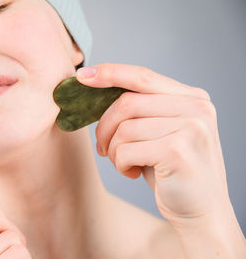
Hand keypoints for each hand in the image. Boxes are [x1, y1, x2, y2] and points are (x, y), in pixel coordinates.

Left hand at [76, 63, 232, 228]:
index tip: (82, 76)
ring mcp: (191, 127)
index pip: (142, 76)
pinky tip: (134, 173)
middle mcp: (196, 108)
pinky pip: (126, 150)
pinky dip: (121, 165)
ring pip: (124, 129)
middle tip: (103, 147)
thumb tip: (97, 91)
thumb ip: (141, 110)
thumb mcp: (160, 133)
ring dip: (113, 151)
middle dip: (104, 127)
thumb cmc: (173, 171)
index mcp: (192, 98)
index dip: (110, 73)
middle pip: (126, 103)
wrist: (202, 211)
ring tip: (125, 163)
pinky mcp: (178, 151)